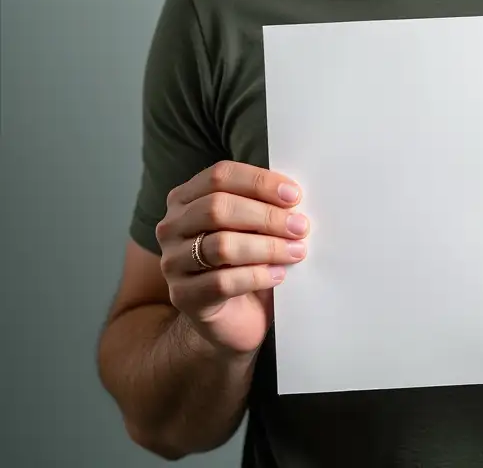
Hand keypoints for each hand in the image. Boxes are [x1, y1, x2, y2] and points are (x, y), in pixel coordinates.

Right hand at [155, 161, 308, 355]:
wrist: (231, 316)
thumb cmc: (244, 260)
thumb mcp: (252, 225)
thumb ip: (263, 204)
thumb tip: (292, 196)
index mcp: (186, 198)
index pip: (220, 176)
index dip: (259, 182)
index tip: (294, 195)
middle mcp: (172, 227)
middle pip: (218, 208)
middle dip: (266, 216)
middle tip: (300, 226)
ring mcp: (173, 262)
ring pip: (221, 245)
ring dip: (267, 246)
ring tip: (296, 251)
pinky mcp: (183, 296)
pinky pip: (222, 282)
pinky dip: (257, 275)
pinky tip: (278, 274)